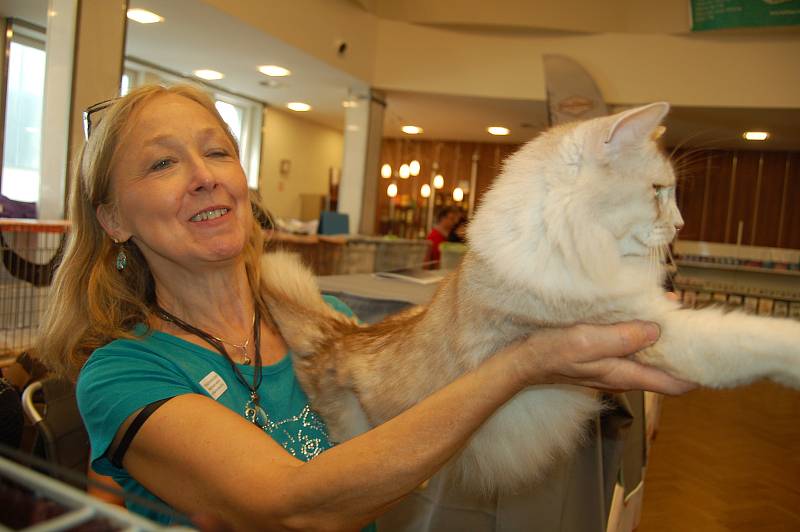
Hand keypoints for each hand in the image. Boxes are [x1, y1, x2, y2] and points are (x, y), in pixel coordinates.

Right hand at [518, 321, 696, 394]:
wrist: (522, 361)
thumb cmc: (551, 352)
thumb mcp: (587, 340)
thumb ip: (622, 337)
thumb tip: (656, 331)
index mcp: (625, 374)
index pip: (674, 385)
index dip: (697, 373)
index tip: (714, 354)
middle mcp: (624, 374)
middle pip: (665, 367)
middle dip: (682, 347)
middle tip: (693, 318)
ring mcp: (612, 366)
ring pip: (649, 355)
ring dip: (661, 336)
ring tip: (671, 307)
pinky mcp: (602, 356)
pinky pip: (632, 347)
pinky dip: (642, 332)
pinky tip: (641, 313)